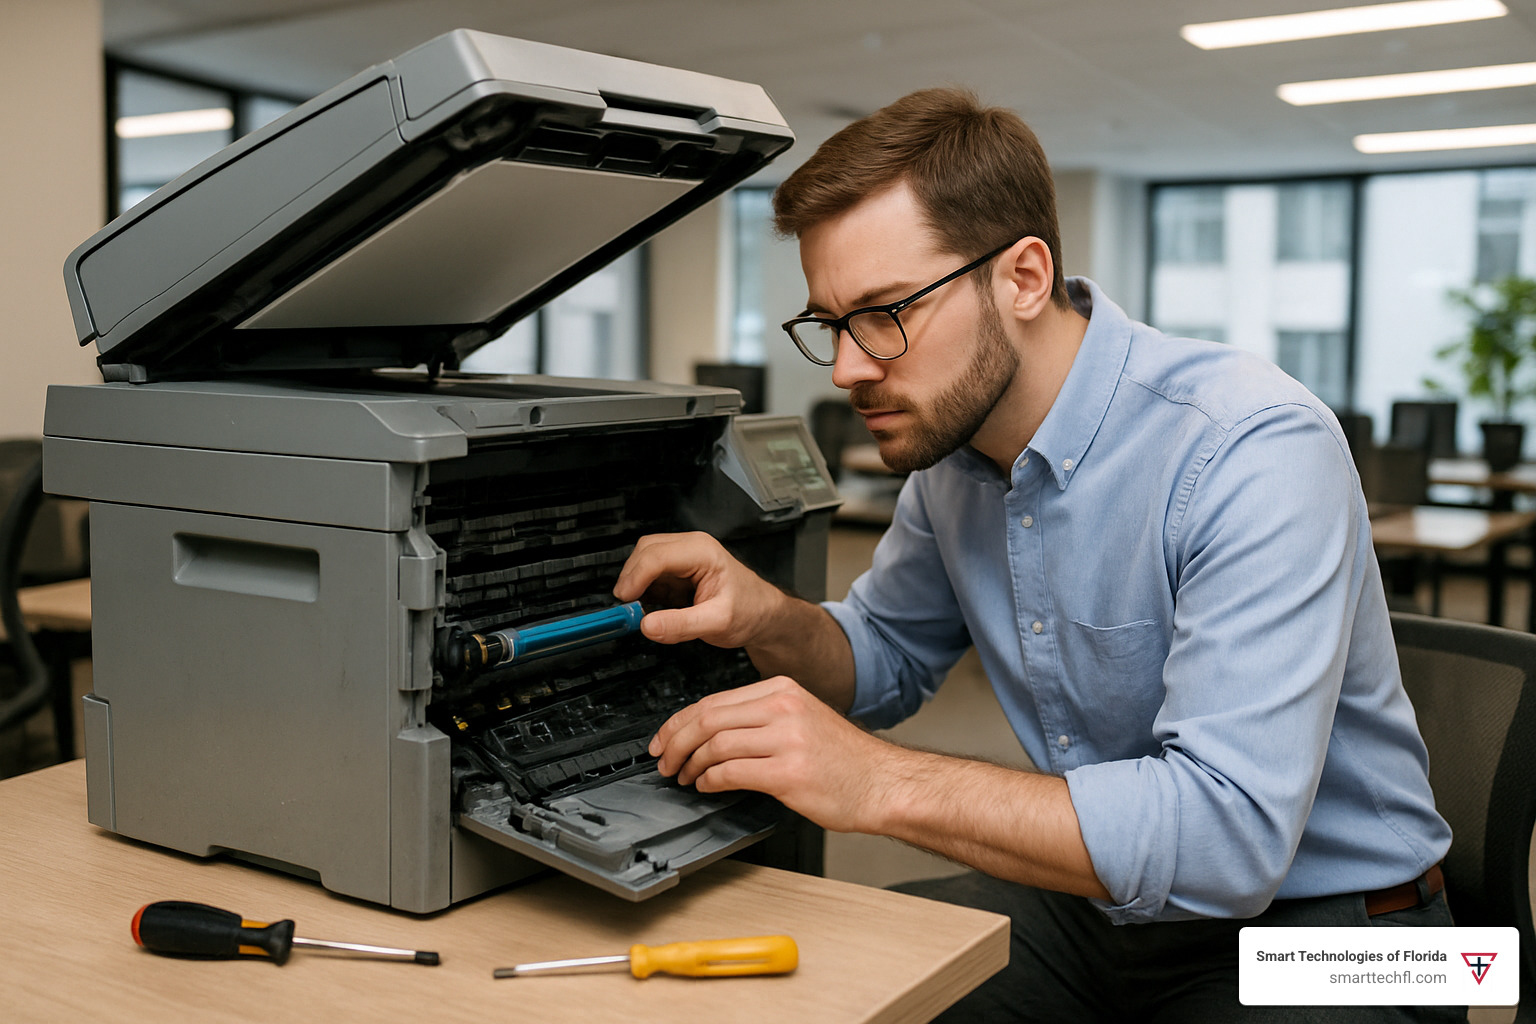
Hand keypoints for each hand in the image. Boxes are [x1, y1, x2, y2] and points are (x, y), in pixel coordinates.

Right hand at [614, 532, 786, 648]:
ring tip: (640, 610)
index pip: (657, 555)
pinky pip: (650, 576)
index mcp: (702, 552)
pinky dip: (643, 591)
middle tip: (627, 607)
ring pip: (644, 561)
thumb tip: (647, 625)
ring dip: (636, 584)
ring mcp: (683, 558)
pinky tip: (650, 608)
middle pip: (645, 551)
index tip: (624, 600)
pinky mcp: (677, 572)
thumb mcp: (717, 622)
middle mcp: (691, 548)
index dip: (635, 577)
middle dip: (631, 578)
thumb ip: (681, 625)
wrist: (763, 615)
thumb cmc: (750, 611)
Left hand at [649, 675, 894, 833]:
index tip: (665, 738)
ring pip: (714, 745)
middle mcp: (783, 708)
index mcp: (783, 690)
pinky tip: (707, 787)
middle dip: (676, 742)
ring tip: (686, 777)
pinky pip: (730, 772)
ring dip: (691, 765)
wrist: (883, 783)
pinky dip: (709, 781)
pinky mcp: (788, 772)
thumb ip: (760, 718)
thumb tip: (711, 733)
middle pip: (708, 719)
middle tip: (665, 761)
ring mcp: (786, 739)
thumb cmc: (845, 760)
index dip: (679, 722)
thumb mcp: (803, 718)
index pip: (715, 700)